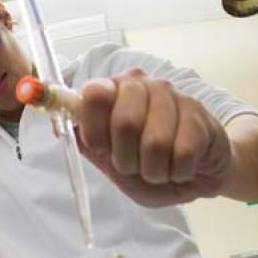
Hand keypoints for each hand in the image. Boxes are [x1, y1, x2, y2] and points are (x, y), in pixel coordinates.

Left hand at [75, 69, 232, 206]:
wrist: (194, 170)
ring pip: (155, 143)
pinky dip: (177, 172)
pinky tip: (180, 167)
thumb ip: (86, 142)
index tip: (101, 149)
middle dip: (127, 159)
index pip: (93, 95)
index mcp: (112, 90)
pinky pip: (182, 154)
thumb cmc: (147, 163)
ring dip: (154, 170)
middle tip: (133, 165)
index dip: (94, 130)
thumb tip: (58, 126)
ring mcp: (172, 95)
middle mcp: (141, 84)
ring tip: (158, 168)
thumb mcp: (109, 159)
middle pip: (125, 122)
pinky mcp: (199, 114)